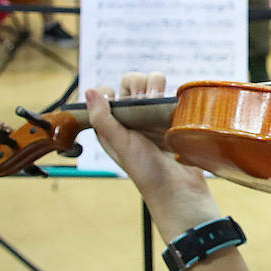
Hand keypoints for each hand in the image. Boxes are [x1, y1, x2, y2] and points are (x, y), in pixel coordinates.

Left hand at [85, 71, 219, 238]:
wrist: (180, 187)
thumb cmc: (146, 172)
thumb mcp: (120, 144)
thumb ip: (103, 118)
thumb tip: (90, 91)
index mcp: (112, 126)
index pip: (106, 94)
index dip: (110, 92)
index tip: (117, 101)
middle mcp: (132, 118)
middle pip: (131, 83)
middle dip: (138, 85)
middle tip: (144, 100)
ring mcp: (153, 116)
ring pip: (152, 83)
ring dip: (155, 85)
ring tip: (158, 100)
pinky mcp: (171, 117)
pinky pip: (170, 94)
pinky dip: (170, 93)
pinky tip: (169, 106)